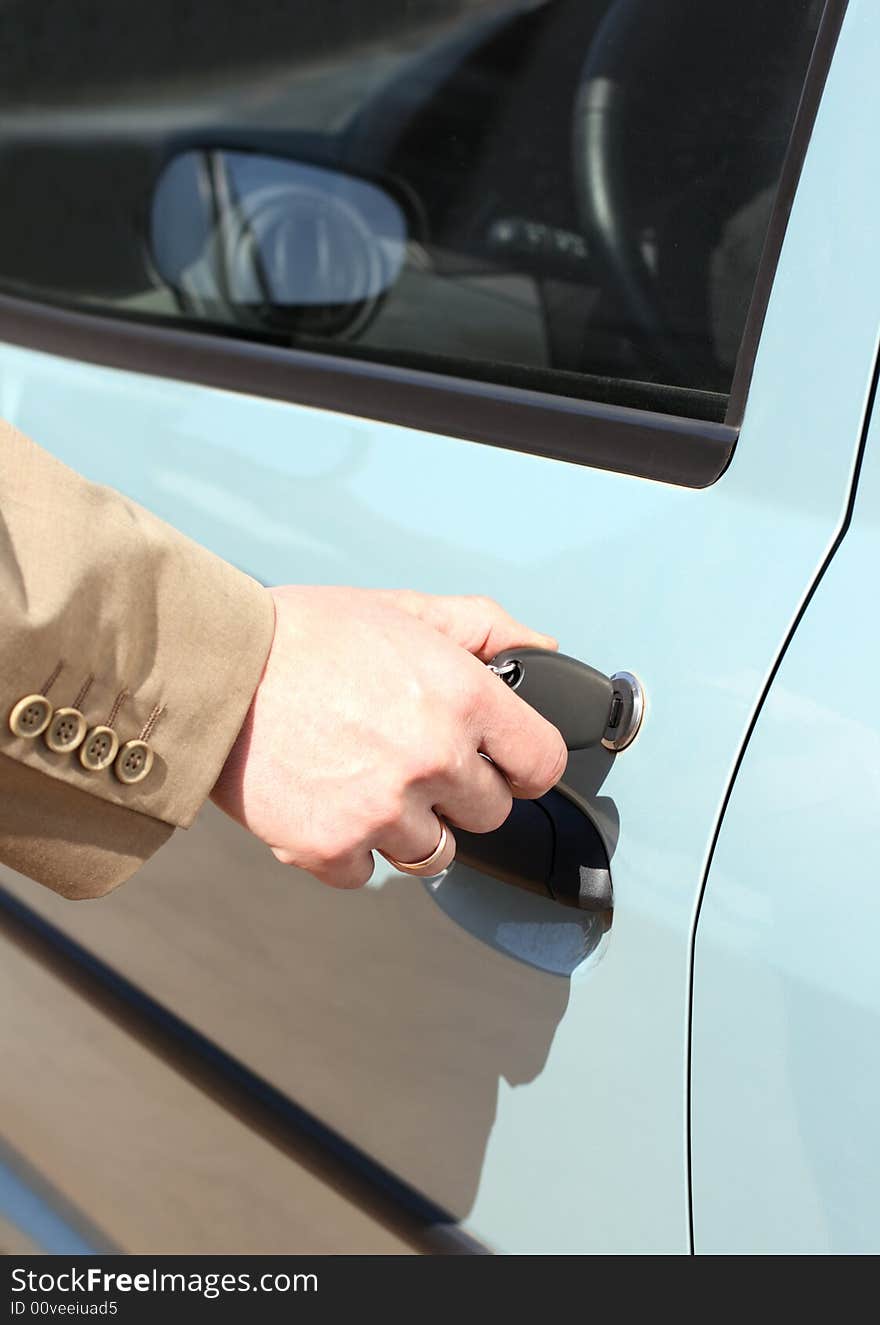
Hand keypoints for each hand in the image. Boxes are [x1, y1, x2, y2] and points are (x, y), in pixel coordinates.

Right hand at [211, 587, 567, 887]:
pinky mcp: (331, 848)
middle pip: (489, 812)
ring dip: (407, 827)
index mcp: (461, 696)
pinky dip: (348, 850)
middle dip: (458, 791)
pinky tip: (327, 805)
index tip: (503, 765)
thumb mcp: (401, 609)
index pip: (541, 762)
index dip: (522, 764)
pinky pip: (367, 874)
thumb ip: (480, 627)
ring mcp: (383, 809)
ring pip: (434, 852)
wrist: (210, 668)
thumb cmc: (300, 635)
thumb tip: (538, 648)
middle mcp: (433, 758)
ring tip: (364, 782)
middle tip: (408, 760)